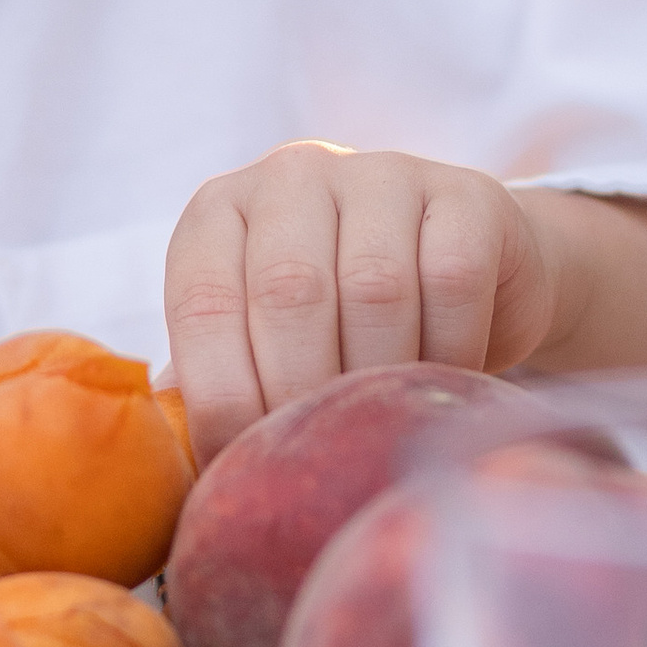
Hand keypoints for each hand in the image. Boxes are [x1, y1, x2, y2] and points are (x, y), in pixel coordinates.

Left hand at [164, 144, 646, 460]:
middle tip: (325, 455)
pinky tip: (445, 377)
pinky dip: (449, 348)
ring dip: (381, 375)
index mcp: (219, 213)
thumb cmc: (341, 327)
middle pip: (289, 291)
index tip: (247, 466)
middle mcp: (290, 176)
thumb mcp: (266, 341)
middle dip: (304, 391)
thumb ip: (221, 384)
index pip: (203, 303)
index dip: (221, 397)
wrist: (462, 268)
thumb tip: (182, 475)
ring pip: (375, 287)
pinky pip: (452, 278)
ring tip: (383, 422)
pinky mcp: (463, 189)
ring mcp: (379, 172)